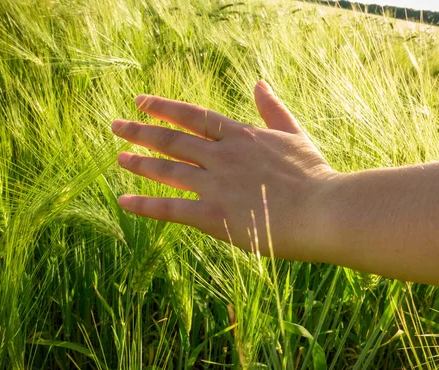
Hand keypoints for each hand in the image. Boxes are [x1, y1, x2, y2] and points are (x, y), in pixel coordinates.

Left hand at [111, 81, 337, 259]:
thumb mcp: (295, 134)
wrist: (323, 211)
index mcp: (241, 136)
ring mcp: (215, 185)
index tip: (141, 102)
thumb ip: (273, 110)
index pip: (193, 116)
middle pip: (172, 140)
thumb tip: (258, 83)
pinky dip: (145, 205)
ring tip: (119, 157)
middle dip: (141, 132)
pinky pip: (171, 209)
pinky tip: (124, 201)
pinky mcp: (213, 217)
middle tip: (115, 126)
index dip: (163, 108)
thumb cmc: (315, 175)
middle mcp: (222, 156)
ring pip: (168, 171)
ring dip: (140, 163)